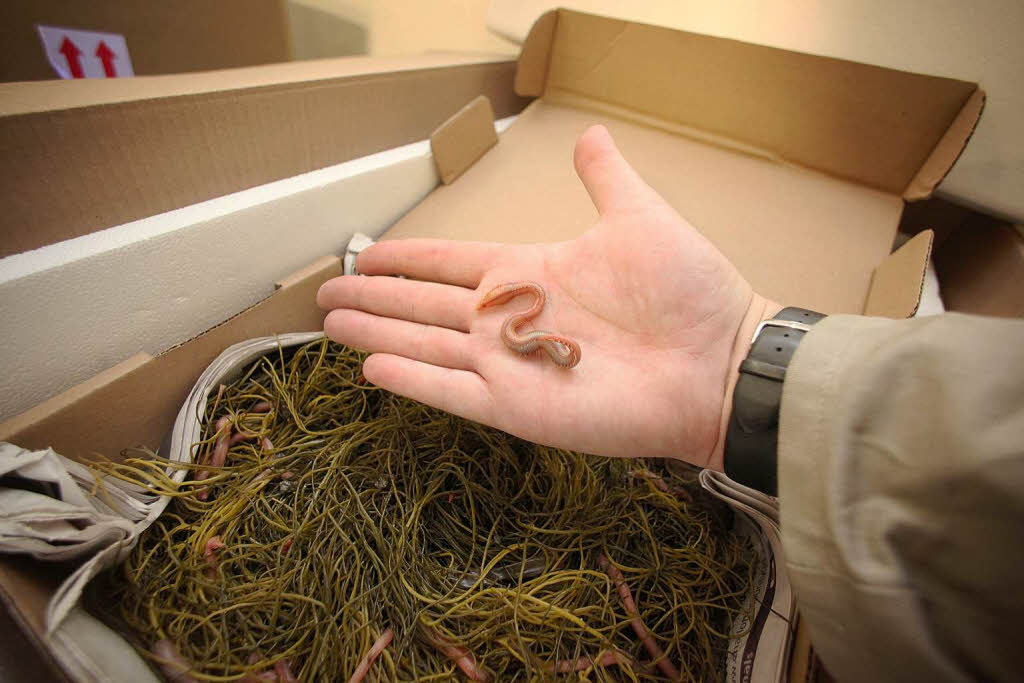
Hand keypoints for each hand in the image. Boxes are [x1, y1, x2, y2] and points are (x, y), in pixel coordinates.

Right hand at [317, 125, 778, 468]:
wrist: (716, 362)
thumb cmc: (687, 292)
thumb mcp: (639, 218)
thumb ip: (605, 180)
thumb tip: (592, 136)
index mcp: (531, 272)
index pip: (451, 262)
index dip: (408, 258)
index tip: (368, 251)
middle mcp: (510, 319)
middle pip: (424, 304)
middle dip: (376, 298)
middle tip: (328, 293)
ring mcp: (510, 365)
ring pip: (425, 345)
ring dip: (378, 334)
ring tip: (332, 324)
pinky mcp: (518, 407)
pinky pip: (453, 393)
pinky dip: (412, 381)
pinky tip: (371, 368)